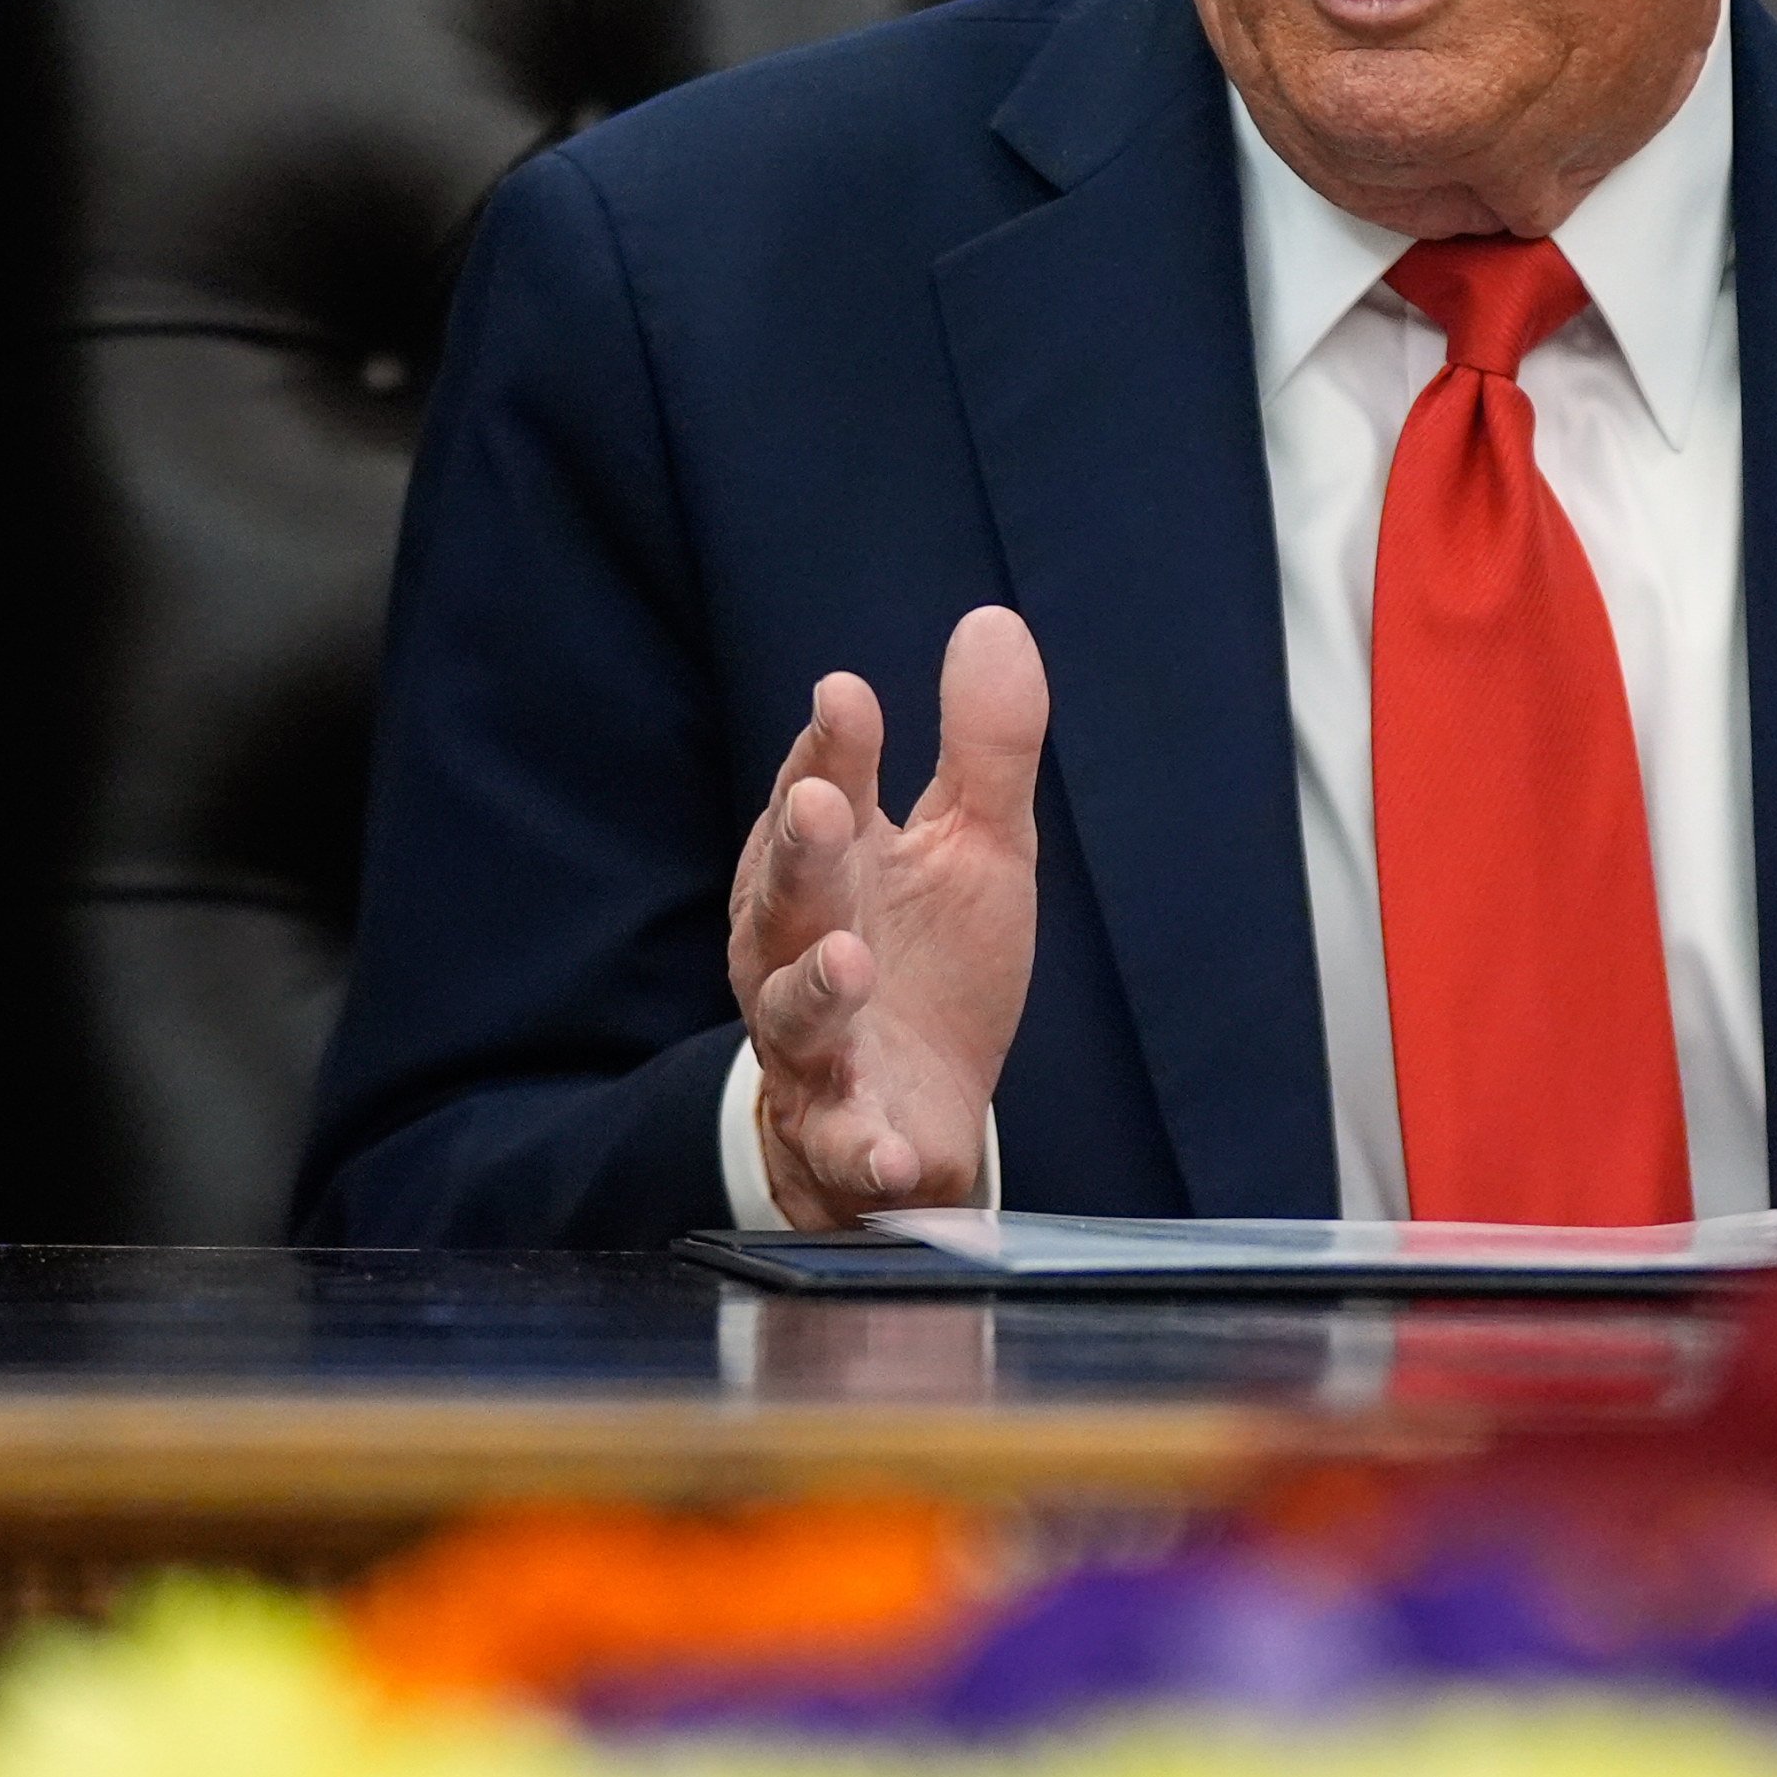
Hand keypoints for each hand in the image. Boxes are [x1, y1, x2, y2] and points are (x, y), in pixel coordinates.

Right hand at [727, 607, 1048, 1230]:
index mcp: (829, 871)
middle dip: (798, 853)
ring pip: (793, 1016)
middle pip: (783, 898)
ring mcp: (814, 1049)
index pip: (818, 798)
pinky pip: (844, 1147)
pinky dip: (864, 1151)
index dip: (829, 751)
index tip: (847, 697)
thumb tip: (993, 621)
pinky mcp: (846, 1140)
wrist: (920, 1117)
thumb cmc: (932, 966)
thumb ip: (983, 747)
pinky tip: (895, 1154)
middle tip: (821, 808)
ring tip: (849, 960)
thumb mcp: (976, 847)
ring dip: (816, 988)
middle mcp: (798, 952)